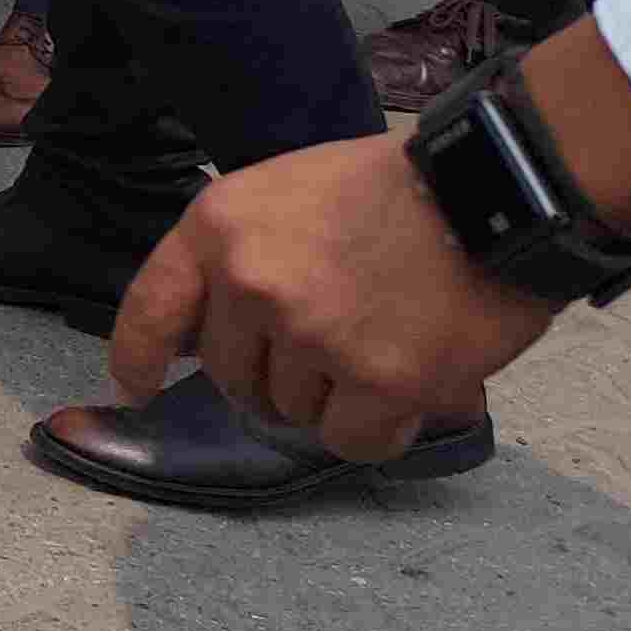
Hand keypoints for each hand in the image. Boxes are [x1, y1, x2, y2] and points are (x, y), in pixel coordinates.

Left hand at [108, 133, 556, 460]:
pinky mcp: (379, 381)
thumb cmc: (393, 189)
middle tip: (330, 349)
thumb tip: (206, 334)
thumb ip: (238, 256)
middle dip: (272, 378)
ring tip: (382, 343)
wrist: (494, 190)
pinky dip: (378, 429)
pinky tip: (406, 388)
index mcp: (219, 226)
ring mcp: (313, 334)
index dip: (138, 358)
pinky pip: (352, 441)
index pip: (152, 309)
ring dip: (333, 398)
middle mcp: (252, 283)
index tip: (137, 388)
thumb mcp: (285, 194)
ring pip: (294, 412)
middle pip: (232, 377)